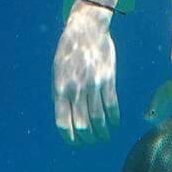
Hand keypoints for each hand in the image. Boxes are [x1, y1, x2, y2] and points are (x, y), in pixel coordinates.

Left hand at [52, 2, 118, 143]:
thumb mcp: (58, 72)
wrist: (86, 28)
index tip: (75, 142)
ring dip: (101, 132)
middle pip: (82, 124)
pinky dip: (113, 118)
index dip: (69, 137)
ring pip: (98, 118)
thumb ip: (61, 94)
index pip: (63, 122)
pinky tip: (114, 123)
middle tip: (91, 141)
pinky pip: (111, 104)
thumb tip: (65, 117)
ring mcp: (92, 85)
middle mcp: (76, 89)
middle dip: (87, 138)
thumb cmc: (69, 51)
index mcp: (60, 89)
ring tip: (103, 137)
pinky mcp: (108, 79)